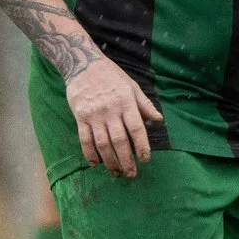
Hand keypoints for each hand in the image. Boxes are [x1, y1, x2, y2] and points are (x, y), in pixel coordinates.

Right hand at [66, 56, 160, 178]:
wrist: (83, 64)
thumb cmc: (111, 76)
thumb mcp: (132, 86)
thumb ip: (144, 105)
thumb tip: (159, 120)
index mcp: (125, 102)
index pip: (136, 128)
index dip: (142, 146)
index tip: (146, 159)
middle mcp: (110, 110)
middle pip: (119, 140)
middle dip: (126, 160)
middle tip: (132, 174)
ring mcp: (93, 115)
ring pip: (102, 143)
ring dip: (110, 161)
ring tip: (116, 173)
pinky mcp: (80, 117)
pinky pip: (84, 139)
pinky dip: (89, 153)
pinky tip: (95, 164)